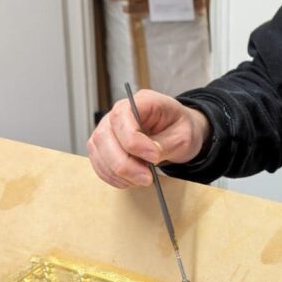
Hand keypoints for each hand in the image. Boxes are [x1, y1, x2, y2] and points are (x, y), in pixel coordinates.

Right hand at [87, 89, 209, 188]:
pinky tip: (131, 180)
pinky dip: (113, 177)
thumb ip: (164, 144)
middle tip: (147, 178)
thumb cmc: (180, 128)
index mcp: (141, 101)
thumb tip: (148, 157)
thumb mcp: (183, 135)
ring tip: (143, 179)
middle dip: (124, 163)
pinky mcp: (103, 147)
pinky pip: (99, 164)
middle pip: (104, 137)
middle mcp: (118, 113)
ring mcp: (108, 129)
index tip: (153, 158)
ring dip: (119, 173)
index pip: (122, 116)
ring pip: (99, 152)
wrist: (178, 132)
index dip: (133, 140)